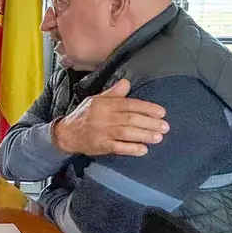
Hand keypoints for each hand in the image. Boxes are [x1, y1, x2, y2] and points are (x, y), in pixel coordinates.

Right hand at [51, 79, 168, 156]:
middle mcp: (103, 117)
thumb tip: (127, 83)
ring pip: (126, 133)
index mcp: (104, 104)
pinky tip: (143, 149)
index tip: (161, 112)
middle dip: (149, 123)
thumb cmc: (84, 115)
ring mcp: (101, 132)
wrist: (66, 133)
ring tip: (158, 137)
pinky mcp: (99, 145)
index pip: (129, 104)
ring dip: (144, 135)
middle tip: (165, 126)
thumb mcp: (96, 100)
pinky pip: (117, 147)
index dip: (146, 108)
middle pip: (130, 119)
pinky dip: (131, 149)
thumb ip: (113, 93)